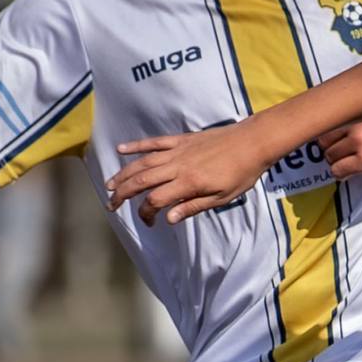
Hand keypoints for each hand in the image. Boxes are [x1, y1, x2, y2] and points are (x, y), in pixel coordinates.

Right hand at [107, 125, 266, 225]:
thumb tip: (169, 218)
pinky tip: (121, 150)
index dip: (146, 213)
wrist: (252, 142)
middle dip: (123, 194)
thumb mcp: (222, 198)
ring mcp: (177, 150)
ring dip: (123, 173)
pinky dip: (136, 146)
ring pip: (143, 162)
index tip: (149, 222)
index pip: (156, 200)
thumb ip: (193, 206)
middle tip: (111, 205)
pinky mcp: (181, 139)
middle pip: (142, 181)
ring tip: (109, 185)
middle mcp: (178, 166)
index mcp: (188, 183)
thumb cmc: (241, 174)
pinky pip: (154, 142)